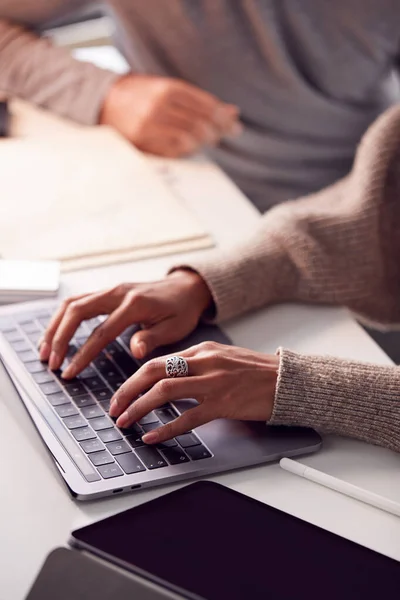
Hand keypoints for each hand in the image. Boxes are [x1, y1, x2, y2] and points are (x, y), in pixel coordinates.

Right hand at [39, 270, 211, 375]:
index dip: (83, 354)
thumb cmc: (181, 310)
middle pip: (77, 311)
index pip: (101, 332)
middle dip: (59, 338)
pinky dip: (62, 318)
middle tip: (51, 363)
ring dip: (55, 326)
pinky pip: (78, 302)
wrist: (186, 288)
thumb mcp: (175, 328)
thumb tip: (136, 351)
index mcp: (134, 304)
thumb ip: (152, 338)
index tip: (70, 373)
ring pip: (72, 304)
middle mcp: (118, 292)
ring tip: (45, 351)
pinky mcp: (107, 292)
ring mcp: (110, 290)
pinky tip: (56, 334)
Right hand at [100, 74, 241, 156]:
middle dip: (217, 131)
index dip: (223, 117)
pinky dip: (186, 151)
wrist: (100, 102)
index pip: (206, 106)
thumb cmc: (139, 95)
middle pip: (200, 124)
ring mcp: (150, 126)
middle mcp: (160, 106)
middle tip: (225, 134)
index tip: (234, 125)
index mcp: (167, 88)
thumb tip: (233, 112)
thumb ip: (197, 100)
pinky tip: (190, 147)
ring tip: (207, 141)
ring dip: (203, 143)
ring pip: (189, 140)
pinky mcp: (141, 143)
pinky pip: (173, 152)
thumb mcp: (166, 89)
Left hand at [109, 342, 279, 442]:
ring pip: (164, 392)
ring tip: (126, 422)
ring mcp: (213, 382)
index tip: (121, 394)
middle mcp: (204, 362)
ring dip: (139, 408)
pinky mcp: (224, 403)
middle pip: (153, 372)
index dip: (133, 379)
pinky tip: (153, 436)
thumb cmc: (255, 372)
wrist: (287, 380)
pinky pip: (188, 417)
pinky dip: (166, 428)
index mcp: (201, 350)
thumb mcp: (222, 358)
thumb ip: (195, 365)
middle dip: (127, 391)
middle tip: (114, 408)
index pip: (157, 362)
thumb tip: (166, 378)